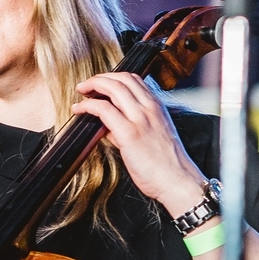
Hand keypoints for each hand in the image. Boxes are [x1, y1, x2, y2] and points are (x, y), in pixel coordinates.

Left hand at [71, 73, 210, 214]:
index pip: (133, 80)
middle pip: (122, 78)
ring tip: (81, 92)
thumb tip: (107, 126)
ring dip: (93, 85)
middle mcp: (150, 108)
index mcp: (157, 107)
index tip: (99, 84)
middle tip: (86, 86)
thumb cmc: (166, 165)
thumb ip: (129, 128)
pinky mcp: (130, 133)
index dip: (112, 78)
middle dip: (100, 78)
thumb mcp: (152, 137)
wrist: (178, 181)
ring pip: (114, 88)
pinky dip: (88, 105)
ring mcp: (141, 119)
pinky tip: (80, 109)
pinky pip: (104, 109)